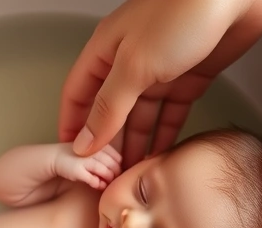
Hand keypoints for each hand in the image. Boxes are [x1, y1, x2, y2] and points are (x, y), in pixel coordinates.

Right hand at [54, 143, 122, 189]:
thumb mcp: (92, 153)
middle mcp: (93, 149)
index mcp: (99, 143)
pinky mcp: (78, 170)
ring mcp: (85, 159)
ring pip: (106, 171)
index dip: (118, 166)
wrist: (54, 157)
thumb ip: (105, 158)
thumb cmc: (76, 156)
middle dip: (115, 174)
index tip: (115, 172)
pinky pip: (93, 179)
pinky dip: (98, 184)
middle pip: (113, 164)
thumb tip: (118, 171)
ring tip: (106, 184)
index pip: (117, 157)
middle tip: (112, 180)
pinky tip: (98, 186)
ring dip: (108, 179)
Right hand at [58, 0, 261, 166]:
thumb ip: (109, 107)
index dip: (72, 126)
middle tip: (106, 177)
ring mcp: (161, 69)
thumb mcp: (134, 65)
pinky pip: (172, 112)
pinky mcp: (191, 76)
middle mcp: (130, 60)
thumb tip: (84, 141)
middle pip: (111, 110)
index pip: (78, 94)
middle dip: (108, 144)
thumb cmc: (181, 13)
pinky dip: (165, 134)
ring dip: (136, 144)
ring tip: (132, 176)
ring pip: (142, 116)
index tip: (70, 159)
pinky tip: (160, 156)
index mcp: (106, 50)